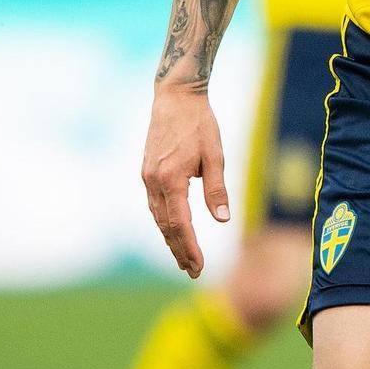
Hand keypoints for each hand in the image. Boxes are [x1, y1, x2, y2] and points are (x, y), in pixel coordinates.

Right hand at [141, 85, 230, 277]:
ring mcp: (147, 177)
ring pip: (158, 217)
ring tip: (183, 258)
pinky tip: (173, 230)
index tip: (199, 267)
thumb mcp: (215, 155)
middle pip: (166, 226)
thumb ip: (217, 189)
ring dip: (170, 239)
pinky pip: (154, 204)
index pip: (181, 224)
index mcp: (171, 179)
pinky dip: (164, 221)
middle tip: (192, 271)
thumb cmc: (199, 124)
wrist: (175, 96)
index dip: (189, 248)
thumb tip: (223, 219)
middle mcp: (154, 181)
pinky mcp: (146, 171)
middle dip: (179, 250)